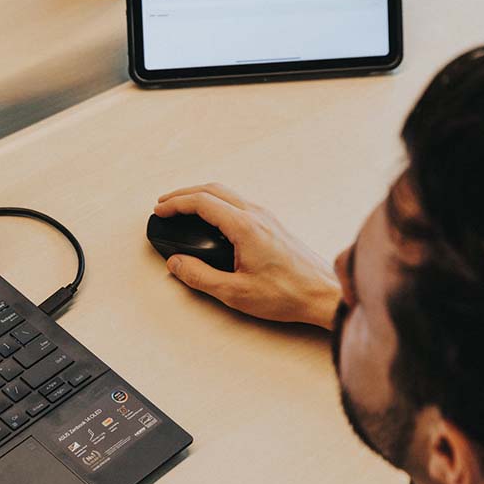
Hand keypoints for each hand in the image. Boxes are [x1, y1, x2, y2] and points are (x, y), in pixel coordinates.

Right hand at [154, 183, 340, 328]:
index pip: (202, 202)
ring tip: (183, 208)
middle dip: (184, 194)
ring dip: (201, 196)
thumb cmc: (287, 294)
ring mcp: (267, 217)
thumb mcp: (235, 292)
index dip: (176, 204)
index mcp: (245, 226)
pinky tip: (212, 218)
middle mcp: (256, 215)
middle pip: (213, 189)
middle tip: (164, 204)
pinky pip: (239, 202)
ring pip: (227, 193)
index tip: (160, 210)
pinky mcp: (273, 224)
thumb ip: (200, 277)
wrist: (323, 295)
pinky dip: (217, 203)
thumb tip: (176, 263)